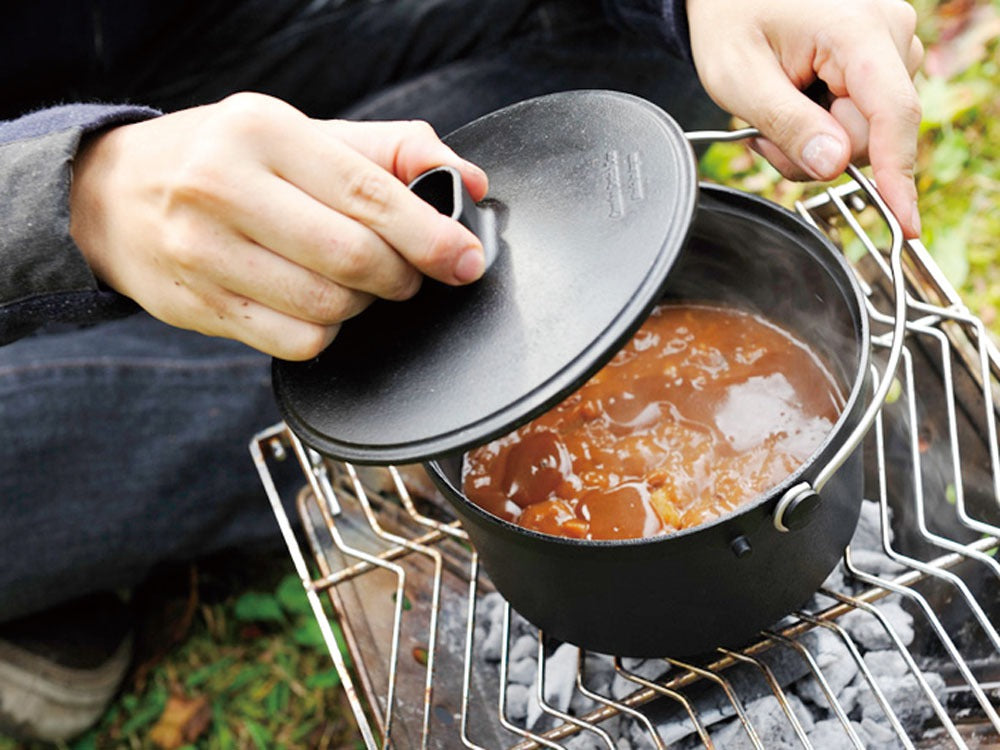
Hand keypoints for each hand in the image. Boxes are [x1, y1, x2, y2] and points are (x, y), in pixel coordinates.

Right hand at [69, 93, 488, 359]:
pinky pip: (297, 342)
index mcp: (262, 131)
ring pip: (328, 307)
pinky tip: (317, 305)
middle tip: (406, 273)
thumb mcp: (301, 133)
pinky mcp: (199, 306)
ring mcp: (205, 252)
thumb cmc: (225, 159)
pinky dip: (327, 333)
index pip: (369, 194)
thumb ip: (388, 152)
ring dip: (364, 305)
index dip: (431, 236)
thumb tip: (466, 181)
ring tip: (355, 283)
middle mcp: (224, 187)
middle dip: (401, 276)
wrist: (112, 195)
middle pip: (353, 259)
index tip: (466, 260)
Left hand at [687, 0, 923, 236]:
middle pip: (872, 135)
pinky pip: (863, 115)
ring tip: (776, 106)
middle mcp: (890, 30)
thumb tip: (834, 166)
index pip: (894, 115)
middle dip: (817, 151)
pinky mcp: (882, 55)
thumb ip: (789, 125)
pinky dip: (825, 122)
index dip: (897, 175)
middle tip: (763, 133)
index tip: (904, 222)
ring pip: (866, 131)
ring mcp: (890, 41)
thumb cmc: (729, 18)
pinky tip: (796, 99)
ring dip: (817, 137)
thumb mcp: (740, 78)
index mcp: (857, 30)